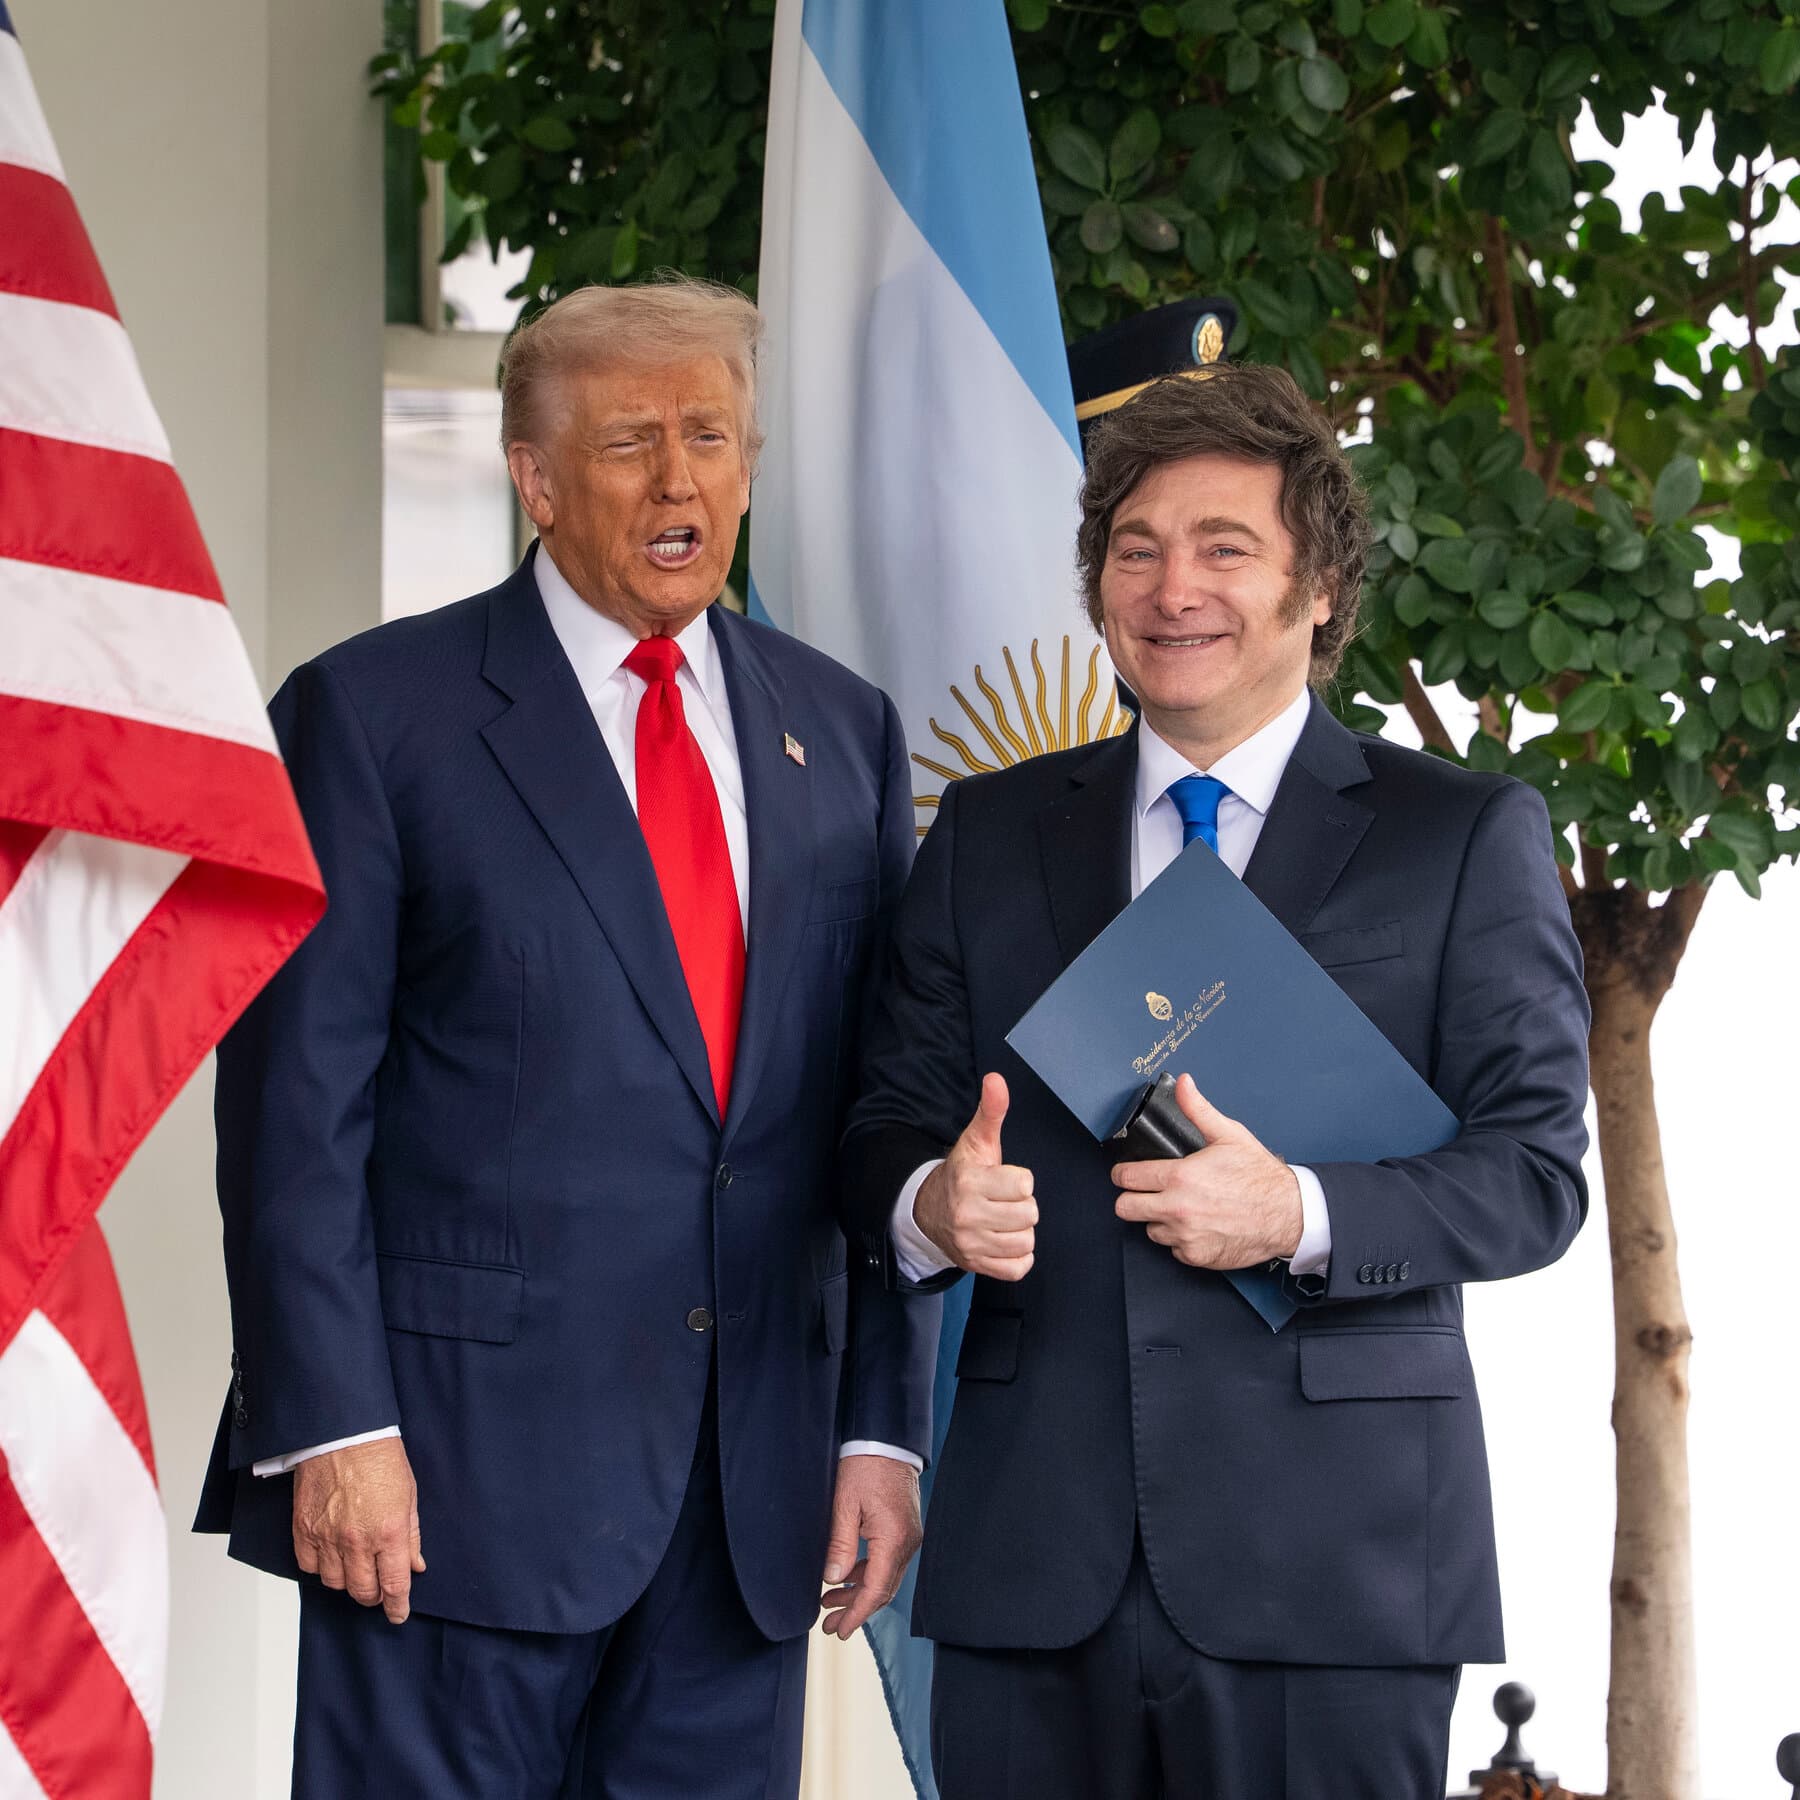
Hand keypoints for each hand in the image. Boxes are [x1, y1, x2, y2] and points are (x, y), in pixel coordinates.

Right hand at [292, 1438, 425, 1623]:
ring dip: (348, 1582)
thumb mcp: (408, 1495)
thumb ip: (411, 1535)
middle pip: (363, 1591)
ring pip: (335, 1584)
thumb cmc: (380, 1458)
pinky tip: (331, 1557)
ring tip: (356, 1568)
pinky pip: (309, 1567)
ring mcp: (327, 1537)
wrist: (343, 1434)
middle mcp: (357, 1540)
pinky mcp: (304, 1529)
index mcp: (388, 1532)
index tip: (398, 1615)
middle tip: (379, 1589)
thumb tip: (415, 1565)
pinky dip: (320, 1568)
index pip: (393, 1585)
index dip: (397, 1606)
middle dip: (374, 1596)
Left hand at [819, 1455, 922, 1639]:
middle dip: (856, 1610)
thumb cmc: (865, 1466)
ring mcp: (908, 1536)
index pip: (876, 1589)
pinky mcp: (904, 1529)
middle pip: (883, 1589)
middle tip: (829, 1626)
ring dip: (859, 1593)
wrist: (886, 1439)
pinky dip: (867, 1574)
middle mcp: (907, 1542)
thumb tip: (833, 1578)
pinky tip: (846, 1578)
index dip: (857, 1613)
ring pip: (885, 1577)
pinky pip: (887, 1562)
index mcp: (893, 1538)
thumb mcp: (844, 1504)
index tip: (840, 1630)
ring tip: (830, 1602)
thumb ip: (840, 1544)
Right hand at [912, 1073, 1036, 1280]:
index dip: (1020, 1180)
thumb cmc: (963, 1173)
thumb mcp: (976, 1141)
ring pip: (1026, 1241)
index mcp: (970, 1181)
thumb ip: (991, 1111)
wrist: (929, 1210)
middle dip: (1022, 1205)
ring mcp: (971, 1244)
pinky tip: (1004, 1240)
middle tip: (1004, 1200)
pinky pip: (1018, 1268)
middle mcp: (968, 1214)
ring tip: (1004, 1219)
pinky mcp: (976, 1266)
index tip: (1004, 1179)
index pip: (1024, 1184)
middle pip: (1029, 1214)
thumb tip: (996, 1079)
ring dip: (1021, 1231)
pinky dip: (1017, 1256)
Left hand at [1112, 1074, 1301, 1270]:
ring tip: (1179, 1208)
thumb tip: (1183, 1084)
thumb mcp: (1229, 1135)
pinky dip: (1181, 1240)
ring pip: (1149, 1230)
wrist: (1289, 1214)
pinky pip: (1173, 1250)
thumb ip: (1198, 1109)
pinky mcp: (1197, 1256)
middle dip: (1131, 1198)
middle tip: (1144, 1193)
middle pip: (1124, 1208)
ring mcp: (1186, 1235)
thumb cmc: (1261, 1176)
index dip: (1123, 1173)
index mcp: (1179, 1177)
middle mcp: (1177, 1208)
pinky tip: (1197, 1226)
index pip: (1126, 1178)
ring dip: (1159, 1220)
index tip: (1126, 1173)